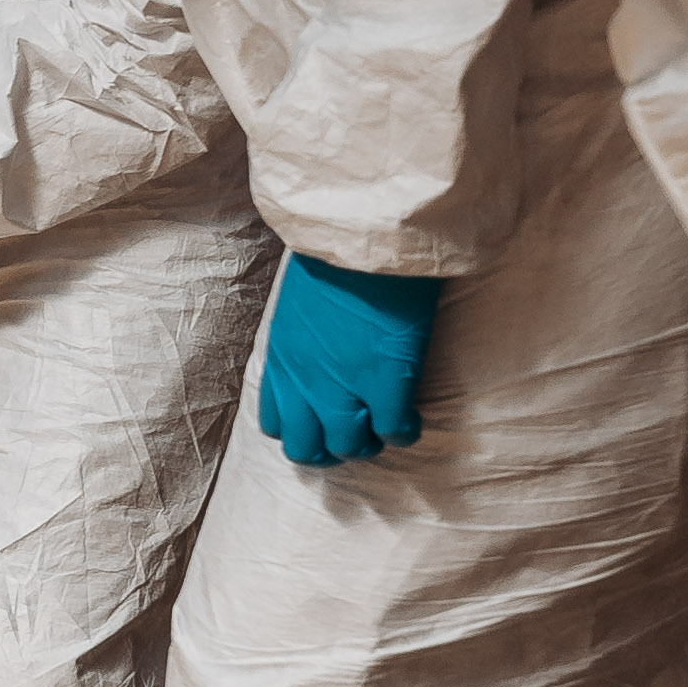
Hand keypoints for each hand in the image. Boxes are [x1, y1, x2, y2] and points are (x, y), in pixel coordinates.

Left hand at [255, 251, 441, 465]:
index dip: (302, 432)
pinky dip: (405, 432)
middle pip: (307, 449)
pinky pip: (395, 431)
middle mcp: (305, 381)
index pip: (275, 423)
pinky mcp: (386, 381)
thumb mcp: (297, 304)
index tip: (324, 424)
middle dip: (332, 450)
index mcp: (281, 358)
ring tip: (386, 427)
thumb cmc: (333, 255)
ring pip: (350, 448)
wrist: (363, 236)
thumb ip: (300, 339)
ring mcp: (344, 386)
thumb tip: (316, 351)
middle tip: (358, 435)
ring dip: (370, 444)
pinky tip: (411, 418)